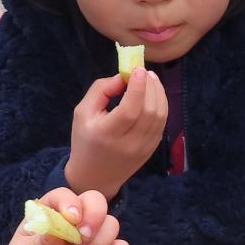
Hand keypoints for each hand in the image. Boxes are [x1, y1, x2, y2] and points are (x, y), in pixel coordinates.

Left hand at [0, 187, 128, 244]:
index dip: (71, 203)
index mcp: (50, 213)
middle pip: (96, 202)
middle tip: (83, 237)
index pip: (65, 196)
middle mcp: (73, 221)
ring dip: (100, 242)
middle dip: (95, 217)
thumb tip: (57, 232)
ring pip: (111, 225)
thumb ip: (40, 243)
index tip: (72, 219)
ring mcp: (90, 239)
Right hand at [66, 67, 167, 197]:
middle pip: (149, 111)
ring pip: (160, 116)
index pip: (130, 110)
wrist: (95, 175)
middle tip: (144, 71)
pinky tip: (154, 94)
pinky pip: (162, 123)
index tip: (138, 69)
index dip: (137, 88)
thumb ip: (101, 90)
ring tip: (151, 79)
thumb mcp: (82, 112)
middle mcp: (129, 144)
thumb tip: (123, 76)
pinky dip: (161, 105)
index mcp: (107, 134)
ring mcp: (143, 148)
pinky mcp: (151, 149)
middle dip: (150, 86)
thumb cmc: (86, 140)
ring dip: (159, 93)